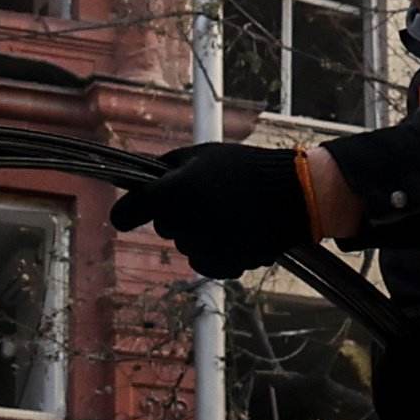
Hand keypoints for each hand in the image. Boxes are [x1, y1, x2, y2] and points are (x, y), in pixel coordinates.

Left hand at [113, 139, 318, 278]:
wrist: (295, 194)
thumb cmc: (245, 168)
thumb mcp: (201, 154)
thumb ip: (164, 166)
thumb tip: (135, 176)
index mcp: (176, 191)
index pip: (131, 211)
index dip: (125, 213)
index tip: (124, 216)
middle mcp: (186, 222)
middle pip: (164, 226)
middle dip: (176, 213)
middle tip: (205, 196)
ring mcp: (206, 247)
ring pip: (185, 245)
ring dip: (198, 233)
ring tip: (227, 213)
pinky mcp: (225, 265)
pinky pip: (204, 263)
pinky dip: (214, 252)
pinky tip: (233, 233)